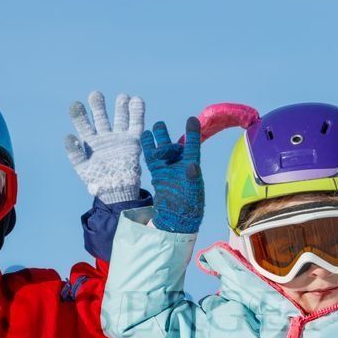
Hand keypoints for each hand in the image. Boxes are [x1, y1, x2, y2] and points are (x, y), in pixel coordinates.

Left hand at [64, 91, 145, 202]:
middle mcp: (104, 137)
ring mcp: (118, 138)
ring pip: (119, 118)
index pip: (83, 125)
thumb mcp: (82, 168)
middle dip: (98, 106)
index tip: (75, 105)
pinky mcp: (132, 141)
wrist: (117, 191)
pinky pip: (136, 125)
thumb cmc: (98, 181)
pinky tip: (137, 100)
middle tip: (96, 95)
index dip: (79, 115)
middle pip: (100, 117)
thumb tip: (67, 136)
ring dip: (120, 106)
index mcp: (90, 143)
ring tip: (122, 97)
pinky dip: (137, 113)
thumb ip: (75, 153)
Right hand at [140, 116, 202, 233]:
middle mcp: (180, 164)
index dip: (192, 133)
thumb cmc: (190, 206)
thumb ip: (192, 178)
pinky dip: (148, 148)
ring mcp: (168, 168)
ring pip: (162, 149)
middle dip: (167, 136)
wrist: (177, 218)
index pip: (192, 146)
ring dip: (158, 138)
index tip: (191, 119)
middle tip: (160, 125)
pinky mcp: (158, 174)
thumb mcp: (193, 192)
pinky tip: (144, 137)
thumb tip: (193, 165)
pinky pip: (152, 158)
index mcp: (192, 165)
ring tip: (155, 126)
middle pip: (173, 145)